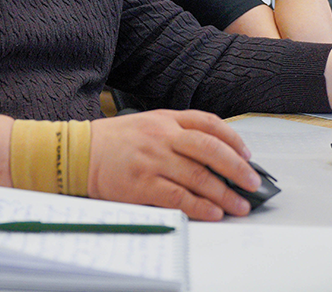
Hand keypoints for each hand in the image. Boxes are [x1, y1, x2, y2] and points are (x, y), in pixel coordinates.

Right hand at [89, 109, 258, 220]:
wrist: (78, 152)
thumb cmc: (114, 141)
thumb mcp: (147, 123)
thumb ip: (177, 134)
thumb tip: (212, 156)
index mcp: (166, 119)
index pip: (209, 123)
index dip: (233, 139)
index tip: (247, 154)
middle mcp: (163, 136)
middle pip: (210, 149)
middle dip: (237, 168)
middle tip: (252, 182)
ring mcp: (153, 159)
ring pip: (198, 175)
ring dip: (224, 193)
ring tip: (238, 205)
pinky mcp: (142, 183)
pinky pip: (178, 196)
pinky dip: (199, 206)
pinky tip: (212, 212)